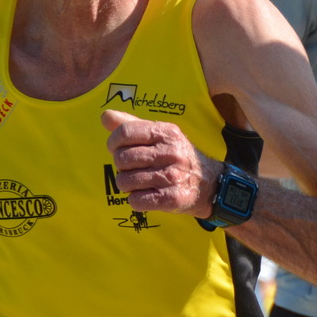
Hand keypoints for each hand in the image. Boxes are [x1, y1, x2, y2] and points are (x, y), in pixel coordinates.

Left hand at [102, 109, 220, 214]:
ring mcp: (172, 176)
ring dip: (127, 185)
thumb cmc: (178, 157)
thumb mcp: (161, 135)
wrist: (210, 183)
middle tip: (132, 168)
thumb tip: (106, 116)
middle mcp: (171, 153)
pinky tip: (146, 195)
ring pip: (125, 181)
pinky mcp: (171, 198)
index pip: (125, 132)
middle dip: (121, 166)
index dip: (113, 142)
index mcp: (166, 133)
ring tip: (140, 182)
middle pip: (122, 159)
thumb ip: (132, 124)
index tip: (116, 148)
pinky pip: (135, 200)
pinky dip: (135, 200)